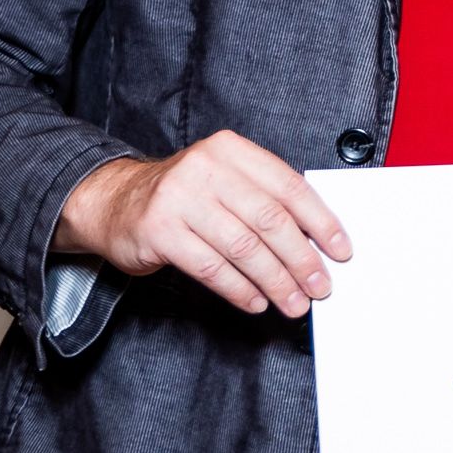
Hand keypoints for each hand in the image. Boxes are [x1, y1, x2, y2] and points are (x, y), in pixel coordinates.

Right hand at [57, 133, 352, 318]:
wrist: (112, 201)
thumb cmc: (184, 195)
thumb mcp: (224, 180)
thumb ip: (265, 199)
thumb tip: (318, 243)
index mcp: (231, 151)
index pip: (289, 187)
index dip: (321, 223)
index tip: (340, 251)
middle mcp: (205, 168)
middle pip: (269, 220)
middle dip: (301, 259)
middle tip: (320, 287)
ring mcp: (178, 198)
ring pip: (243, 247)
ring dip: (275, 281)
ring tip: (293, 302)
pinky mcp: (158, 231)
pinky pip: (210, 267)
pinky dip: (239, 289)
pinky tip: (256, 302)